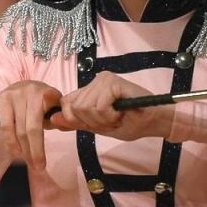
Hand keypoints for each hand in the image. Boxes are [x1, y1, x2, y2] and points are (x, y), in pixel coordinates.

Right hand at [0, 80, 62, 169]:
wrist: (27, 84)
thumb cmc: (44, 100)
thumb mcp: (56, 106)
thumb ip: (59, 116)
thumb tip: (61, 124)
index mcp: (48, 93)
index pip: (45, 123)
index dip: (40, 146)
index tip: (42, 165)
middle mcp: (31, 91)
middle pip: (31, 129)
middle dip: (33, 151)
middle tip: (36, 168)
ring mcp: (15, 94)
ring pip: (18, 129)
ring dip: (22, 149)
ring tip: (27, 162)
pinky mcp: (3, 98)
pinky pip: (5, 125)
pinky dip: (10, 141)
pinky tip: (15, 151)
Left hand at [55, 71, 170, 141]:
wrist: (154, 122)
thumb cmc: (129, 123)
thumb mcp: (97, 126)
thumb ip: (75, 122)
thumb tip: (52, 119)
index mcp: (88, 90)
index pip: (65, 106)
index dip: (78, 121)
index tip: (100, 123)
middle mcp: (93, 81)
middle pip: (73, 109)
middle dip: (92, 122)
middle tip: (111, 120)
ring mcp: (102, 79)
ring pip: (84, 108)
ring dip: (102, 120)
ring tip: (117, 116)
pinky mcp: (111, 81)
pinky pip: (98, 106)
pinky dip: (109, 116)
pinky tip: (121, 113)